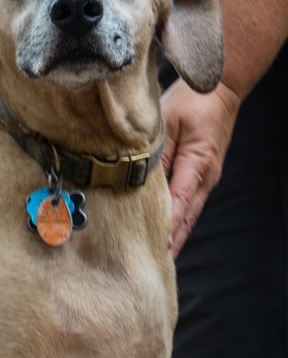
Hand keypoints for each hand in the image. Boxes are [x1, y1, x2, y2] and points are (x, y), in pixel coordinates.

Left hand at [161, 78, 240, 257]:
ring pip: (187, 216)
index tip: (155, 249)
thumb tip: (137, 180)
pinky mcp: (200, 177)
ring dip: (173, 237)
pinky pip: (187, 206)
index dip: (167, 229)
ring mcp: (205, 180)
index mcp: (197, 165)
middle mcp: (204, 178)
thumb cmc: (192, 102)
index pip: (179, 205)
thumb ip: (154, 154)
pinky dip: (176, 223)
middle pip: (185, 219)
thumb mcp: (167, 123)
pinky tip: (164, 236)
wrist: (221, 90)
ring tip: (156, 260)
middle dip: (170, 244)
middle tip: (151, 267)